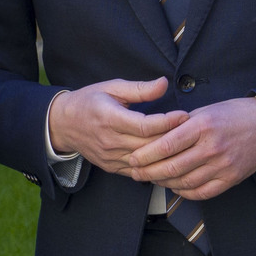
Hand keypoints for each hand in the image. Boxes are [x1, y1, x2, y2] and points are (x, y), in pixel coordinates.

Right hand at [46, 77, 177, 177]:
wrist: (62, 125)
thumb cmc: (89, 101)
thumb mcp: (112, 87)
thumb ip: (139, 88)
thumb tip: (164, 84)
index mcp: (110, 118)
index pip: (145, 126)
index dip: (167, 122)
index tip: (184, 115)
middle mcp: (110, 141)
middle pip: (149, 146)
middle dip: (173, 139)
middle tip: (193, 131)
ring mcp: (110, 157)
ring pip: (146, 161)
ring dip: (166, 155)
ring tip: (186, 145)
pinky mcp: (112, 167)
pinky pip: (138, 171)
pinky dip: (155, 166)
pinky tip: (170, 159)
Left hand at [124, 96, 255, 201]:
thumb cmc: (234, 114)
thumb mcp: (206, 110)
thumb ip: (181, 124)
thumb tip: (154, 136)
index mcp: (202, 126)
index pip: (166, 145)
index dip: (145, 155)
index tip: (132, 158)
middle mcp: (212, 147)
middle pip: (171, 167)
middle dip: (148, 172)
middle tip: (135, 173)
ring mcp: (222, 165)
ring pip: (184, 182)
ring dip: (164, 184)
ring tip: (153, 179)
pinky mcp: (231, 178)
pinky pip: (202, 192)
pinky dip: (184, 192)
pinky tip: (176, 187)